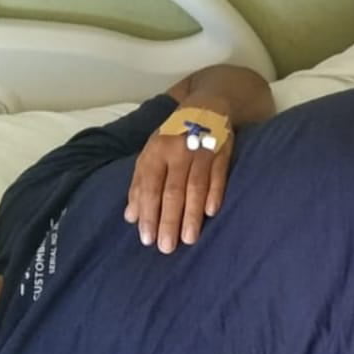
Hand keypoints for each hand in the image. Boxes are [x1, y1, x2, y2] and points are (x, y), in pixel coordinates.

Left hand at [124, 102, 233, 253]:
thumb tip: (131, 216)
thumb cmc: (173, 137)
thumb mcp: (151, 153)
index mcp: (156, 152)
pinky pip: (218, 175)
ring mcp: (201, 150)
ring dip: (191, 214)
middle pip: (172, 191)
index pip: (149, 187)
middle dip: (168, 220)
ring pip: (195, 187)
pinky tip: (211, 212)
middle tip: (167, 247)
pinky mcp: (222, 151)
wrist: (207, 106)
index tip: (147, 238)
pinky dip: (215, 193)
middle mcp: (177, 151)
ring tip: (189, 239)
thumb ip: (140, 184)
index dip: (148, 213)